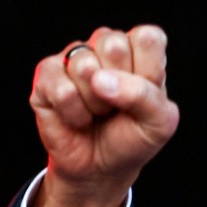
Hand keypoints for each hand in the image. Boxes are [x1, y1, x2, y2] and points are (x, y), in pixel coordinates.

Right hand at [28, 25, 180, 206]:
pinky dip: (74, 114)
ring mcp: (74, 58)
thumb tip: (99, 79)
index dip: (149, 73)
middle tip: (118, 106)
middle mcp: (105, 46)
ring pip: (85, 67)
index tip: (145, 97)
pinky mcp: (47, 75)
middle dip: (120, 88)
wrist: (101, 168)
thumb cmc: (132, 139)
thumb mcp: (159, 123)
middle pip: (114, 44)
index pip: (147, 37)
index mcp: (139, 49)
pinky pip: (61, 89)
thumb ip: (145, 96)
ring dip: (96, 104)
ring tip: (98, 113)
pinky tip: (78, 118)